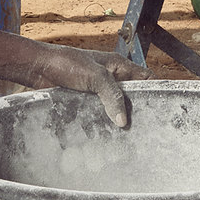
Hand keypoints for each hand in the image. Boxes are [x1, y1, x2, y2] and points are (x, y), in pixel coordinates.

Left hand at [25, 45, 145, 127]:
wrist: (38, 68)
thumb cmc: (66, 63)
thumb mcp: (96, 76)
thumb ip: (112, 96)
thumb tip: (123, 121)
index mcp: (118, 66)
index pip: (145, 77)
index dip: (155, 89)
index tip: (162, 107)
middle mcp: (111, 78)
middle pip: (131, 95)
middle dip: (136, 109)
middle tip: (143, 127)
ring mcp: (98, 91)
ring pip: (115, 107)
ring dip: (118, 118)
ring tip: (127, 135)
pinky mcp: (86, 102)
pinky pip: (100, 114)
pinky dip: (103, 122)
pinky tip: (107, 134)